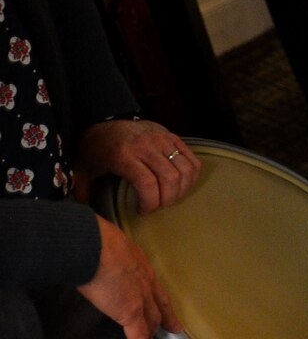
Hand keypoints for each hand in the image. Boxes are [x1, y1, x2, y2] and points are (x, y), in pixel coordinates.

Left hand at [76, 119, 200, 212]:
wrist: (106, 121)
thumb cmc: (95, 150)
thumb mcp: (83, 170)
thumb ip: (83, 193)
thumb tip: (89, 217)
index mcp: (123, 155)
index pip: (147, 183)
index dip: (150, 202)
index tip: (143, 211)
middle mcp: (146, 145)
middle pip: (170, 178)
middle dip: (168, 199)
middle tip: (158, 206)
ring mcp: (162, 139)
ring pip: (185, 170)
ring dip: (182, 189)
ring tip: (170, 197)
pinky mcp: (172, 137)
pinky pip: (192, 160)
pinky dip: (191, 176)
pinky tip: (180, 185)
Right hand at [79, 215, 183, 338]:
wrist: (93, 247)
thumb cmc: (95, 243)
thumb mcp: (110, 248)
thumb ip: (112, 259)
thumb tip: (98, 262)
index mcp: (142, 266)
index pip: (155, 287)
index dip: (161, 298)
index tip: (166, 305)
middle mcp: (147, 283)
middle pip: (159, 306)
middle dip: (166, 319)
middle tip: (173, 329)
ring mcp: (142, 298)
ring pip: (150, 322)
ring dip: (147, 336)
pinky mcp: (132, 313)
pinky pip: (137, 336)